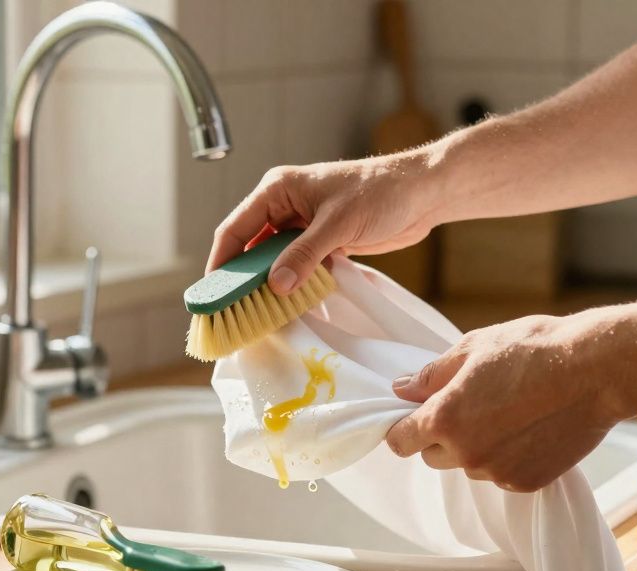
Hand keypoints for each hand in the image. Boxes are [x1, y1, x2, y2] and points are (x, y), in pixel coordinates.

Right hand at [208, 152, 444, 293]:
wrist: (424, 194)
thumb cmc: (382, 192)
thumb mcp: (338, 224)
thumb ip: (305, 255)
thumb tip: (277, 286)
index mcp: (278, 189)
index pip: (235, 228)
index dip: (221, 262)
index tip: (212, 293)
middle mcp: (284, 206)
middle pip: (250, 247)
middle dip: (243, 278)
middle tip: (232, 310)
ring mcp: (303, 225)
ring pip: (273, 260)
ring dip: (269, 284)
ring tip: (258, 314)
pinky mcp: (321, 242)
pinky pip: (296, 266)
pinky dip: (292, 284)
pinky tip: (288, 305)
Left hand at [383, 312, 628, 491]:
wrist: (596, 371)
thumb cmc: (534, 350)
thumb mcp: (473, 348)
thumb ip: (431, 376)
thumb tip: (401, 390)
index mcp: (444, 418)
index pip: (400, 441)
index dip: (404, 428)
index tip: (416, 417)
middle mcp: (465, 453)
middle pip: (432, 457)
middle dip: (442, 436)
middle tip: (472, 406)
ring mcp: (496, 472)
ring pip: (468, 466)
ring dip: (476, 447)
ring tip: (509, 413)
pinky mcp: (526, 482)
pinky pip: (501, 474)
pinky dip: (508, 457)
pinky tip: (530, 428)